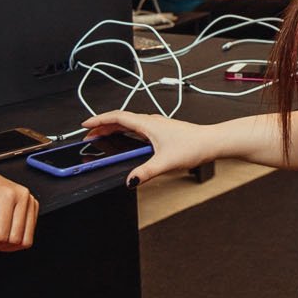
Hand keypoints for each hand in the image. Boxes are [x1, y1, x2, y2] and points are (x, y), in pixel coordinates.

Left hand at [0, 156, 38, 254]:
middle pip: (15, 240)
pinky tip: (1, 232)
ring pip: (25, 241)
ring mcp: (31, 202)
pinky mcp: (33, 208)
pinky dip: (14, 240)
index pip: (1, 235)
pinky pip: (28, 235)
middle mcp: (23, 197)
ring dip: (7, 245)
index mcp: (7, 196)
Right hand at [81, 110, 209, 185]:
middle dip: (102, 126)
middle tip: (89, 135)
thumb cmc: (194, 146)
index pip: (117, 117)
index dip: (98, 119)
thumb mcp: (165, 162)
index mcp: (148, 124)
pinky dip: (125, 132)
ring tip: (102, 136)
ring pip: (129, 124)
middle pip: (120, 120)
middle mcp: (151, 122)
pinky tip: (125, 141)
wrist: (212, 142)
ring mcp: (156, 126)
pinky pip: (137, 128)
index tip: (85, 124)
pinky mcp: (162, 131)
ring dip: (113, 128)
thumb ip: (145, 172)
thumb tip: (130, 180)